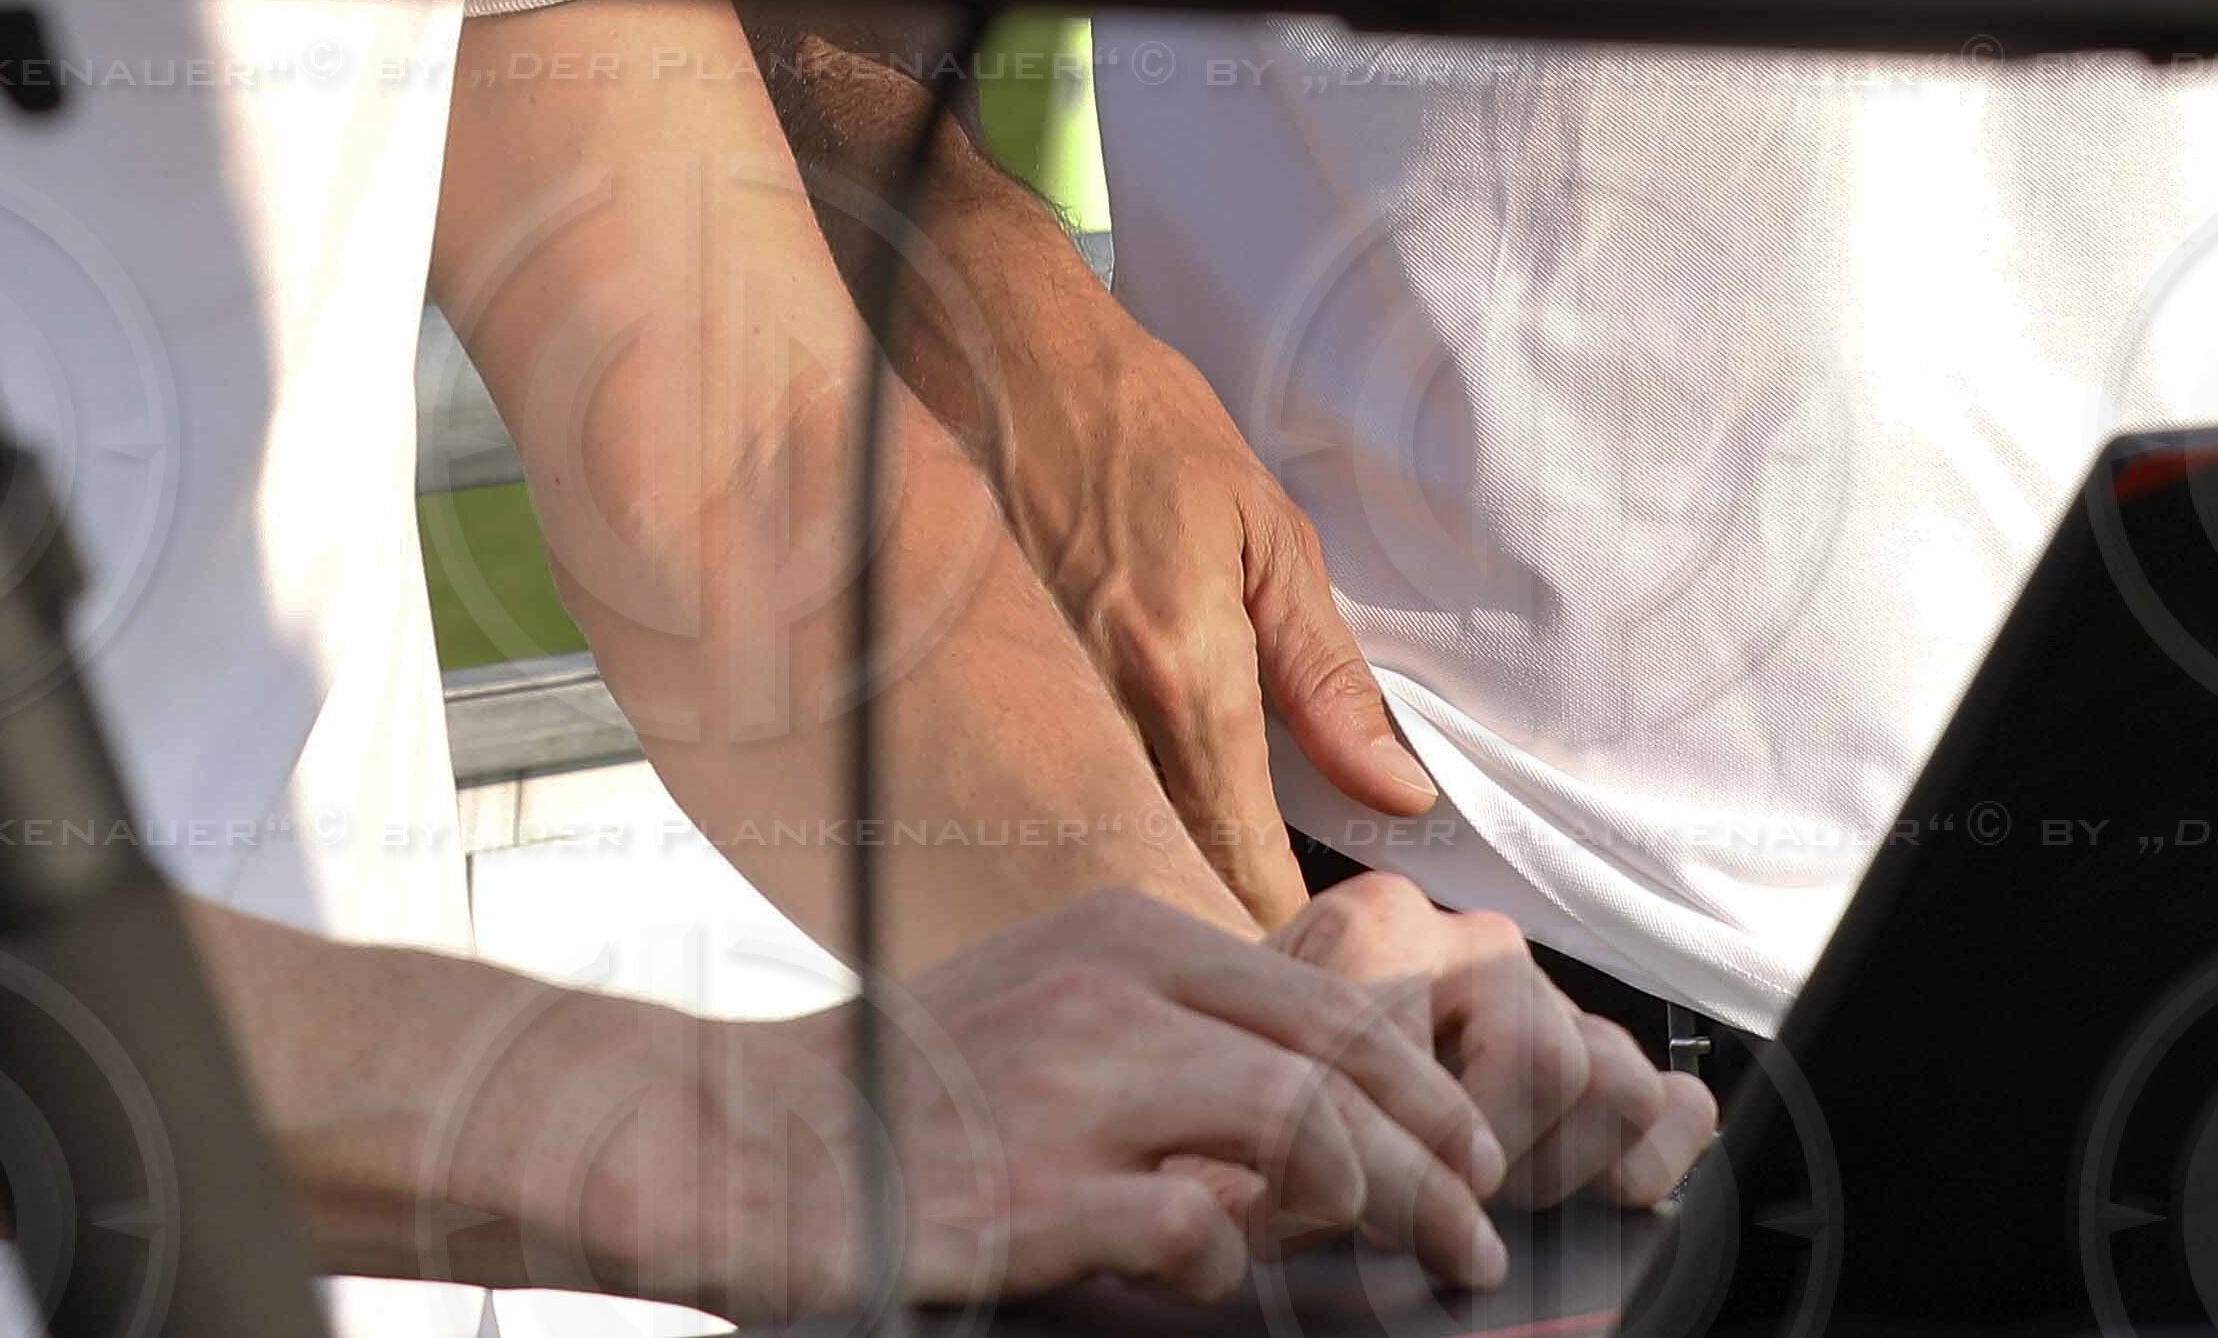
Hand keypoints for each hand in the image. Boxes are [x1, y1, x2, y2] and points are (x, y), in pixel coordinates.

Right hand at [596, 888, 1523, 1311]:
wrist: (737, 1138)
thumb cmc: (898, 1093)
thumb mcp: (1045, 1008)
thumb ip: (1166, 1030)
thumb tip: (1313, 1099)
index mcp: (1117, 935)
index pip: (1325, 994)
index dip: (1422, 1081)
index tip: (1468, 1151)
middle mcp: (1106, 990)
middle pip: (1339, 1055)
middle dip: (1440, 1151)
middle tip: (1479, 1228)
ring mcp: (1071, 1086)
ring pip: (1301, 1124)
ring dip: (1380, 1202)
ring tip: (1415, 1260)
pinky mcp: (1034, 1193)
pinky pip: (1196, 1227)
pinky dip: (1230, 1265)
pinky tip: (1214, 1281)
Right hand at [1003, 325, 1446, 924]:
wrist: (1002, 345)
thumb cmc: (1138, 421)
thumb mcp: (1269, 535)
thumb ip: (1328, 678)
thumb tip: (1396, 788)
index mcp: (1182, 670)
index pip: (1235, 852)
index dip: (1279, 922)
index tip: (1316, 962)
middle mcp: (1098, 701)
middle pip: (1160, 868)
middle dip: (1213, 920)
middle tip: (1266, 960)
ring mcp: (1030, 696)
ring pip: (1094, 834)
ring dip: (1147, 874)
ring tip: (1195, 908)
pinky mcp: (985, 681)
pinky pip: (1044, 781)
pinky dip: (1085, 815)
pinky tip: (1108, 820)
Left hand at [1276, 871, 1714, 1214]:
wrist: (1260, 1049)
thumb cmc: (1256, 1078)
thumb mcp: (1247, 1098)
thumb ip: (1277, 1141)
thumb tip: (1303, 1229)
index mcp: (1380, 926)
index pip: (1429, 1060)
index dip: (1381, 1175)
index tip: (1324, 1226)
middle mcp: (1475, 940)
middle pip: (1551, 1061)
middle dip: (1490, 1161)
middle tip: (1422, 1204)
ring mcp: (1546, 994)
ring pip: (1615, 1077)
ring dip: (1555, 1165)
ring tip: (1481, 1195)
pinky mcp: (1598, 1050)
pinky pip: (1673, 1105)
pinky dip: (1644, 1163)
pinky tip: (1579, 1197)